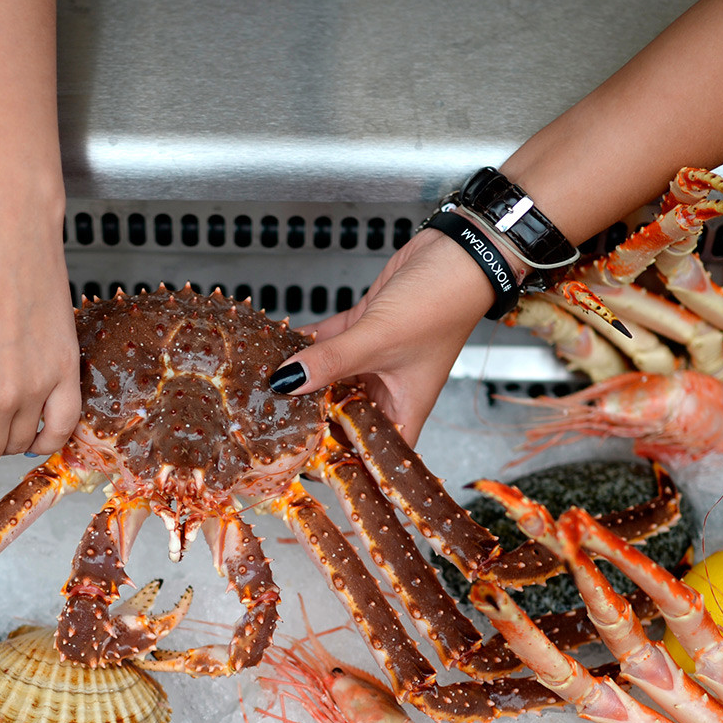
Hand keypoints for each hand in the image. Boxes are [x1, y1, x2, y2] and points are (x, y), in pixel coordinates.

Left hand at [272, 230, 498, 444]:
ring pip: (331, 378)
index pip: (374, 453)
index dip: (348, 466)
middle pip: (345, 418)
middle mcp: (389, 388)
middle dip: (313, 421)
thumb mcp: (378, 340)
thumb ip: (331, 361)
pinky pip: (329, 344)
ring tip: (265, 389)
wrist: (457, 253)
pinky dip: (307, 345)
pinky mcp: (364, 328)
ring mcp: (374, 358)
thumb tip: (288, 381)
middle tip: (273, 427)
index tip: (309, 470)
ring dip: (304, 380)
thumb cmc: (441, 304)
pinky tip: (279, 348)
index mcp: (404, 407)